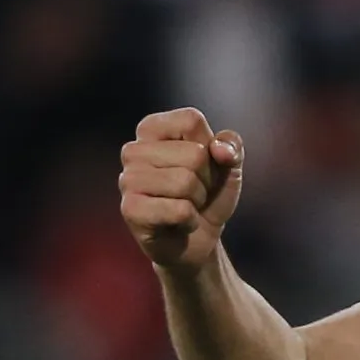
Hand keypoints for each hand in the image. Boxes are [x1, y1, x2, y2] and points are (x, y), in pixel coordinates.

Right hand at [119, 108, 244, 268]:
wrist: (199, 239)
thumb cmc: (209, 195)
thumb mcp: (229, 165)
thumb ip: (232, 145)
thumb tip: (220, 150)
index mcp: (151, 129)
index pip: (191, 120)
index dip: (210, 147)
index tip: (202, 166)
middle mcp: (133, 150)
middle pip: (194, 154)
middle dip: (206, 180)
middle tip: (195, 193)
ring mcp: (127, 180)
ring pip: (185, 182)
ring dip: (197, 201)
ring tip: (186, 207)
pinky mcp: (130, 209)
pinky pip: (178, 209)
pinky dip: (190, 220)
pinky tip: (179, 223)